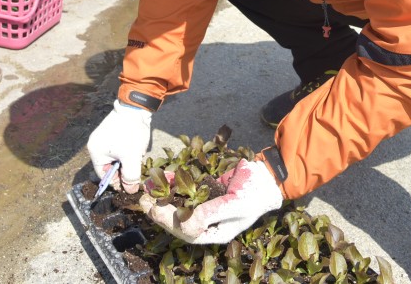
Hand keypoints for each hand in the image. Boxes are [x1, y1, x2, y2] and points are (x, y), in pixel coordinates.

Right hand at [87, 100, 151, 191]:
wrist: (136, 107)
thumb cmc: (130, 133)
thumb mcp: (131, 158)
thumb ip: (130, 176)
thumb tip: (130, 191)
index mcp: (95, 152)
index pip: (104, 175)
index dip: (118, 181)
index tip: (131, 182)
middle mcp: (96, 145)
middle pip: (110, 166)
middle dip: (124, 167)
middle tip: (136, 164)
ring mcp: (103, 138)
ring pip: (117, 158)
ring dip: (128, 158)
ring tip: (136, 151)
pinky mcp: (112, 132)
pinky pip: (119, 148)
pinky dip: (128, 150)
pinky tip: (136, 145)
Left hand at [139, 159, 282, 243]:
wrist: (266, 177)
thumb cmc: (255, 193)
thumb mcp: (235, 205)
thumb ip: (212, 213)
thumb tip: (189, 220)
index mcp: (215, 233)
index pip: (187, 232)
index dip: (169, 222)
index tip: (155, 209)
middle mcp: (207, 223)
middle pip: (177, 221)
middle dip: (160, 212)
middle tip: (144, 201)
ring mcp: (205, 207)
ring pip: (178, 206)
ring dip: (162, 198)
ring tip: (147, 190)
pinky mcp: (204, 192)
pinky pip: (185, 191)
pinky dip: (173, 184)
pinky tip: (162, 177)